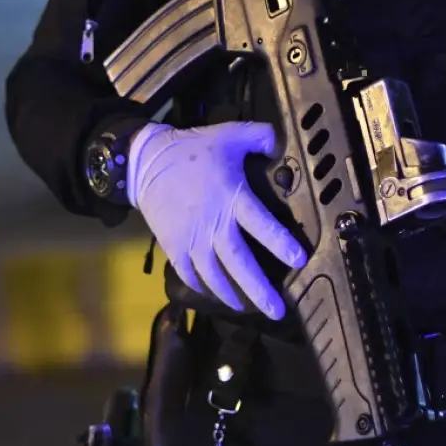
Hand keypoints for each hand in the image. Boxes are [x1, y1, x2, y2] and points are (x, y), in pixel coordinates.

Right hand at [127, 121, 306, 319]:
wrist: (145, 162)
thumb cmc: (192, 150)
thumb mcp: (230, 134)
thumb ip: (260, 136)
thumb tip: (280, 143)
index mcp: (232, 198)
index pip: (262, 225)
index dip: (281, 243)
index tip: (299, 259)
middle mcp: (214, 225)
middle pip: (240, 264)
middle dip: (259, 290)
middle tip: (277, 311)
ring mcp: (191, 240)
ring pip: (215, 276)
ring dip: (233, 295)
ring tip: (250, 309)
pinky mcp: (174, 248)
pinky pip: (190, 275)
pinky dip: (204, 288)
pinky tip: (217, 296)